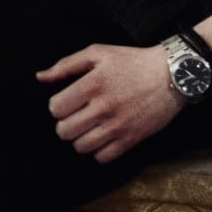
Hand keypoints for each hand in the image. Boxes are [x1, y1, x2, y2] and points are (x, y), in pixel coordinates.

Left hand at [38, 43, 184, 163]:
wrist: (171, 76)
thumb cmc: (132, 61)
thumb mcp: (97, 53)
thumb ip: (65, 65)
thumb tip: (40, 77)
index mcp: (92, 84)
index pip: (56, 108)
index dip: (56, 107)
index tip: (65, 103)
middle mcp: (103, 107)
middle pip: (65, 131)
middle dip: (64, 125)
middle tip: (74, 117)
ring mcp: (119, 126)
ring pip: (81, 147)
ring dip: (79, 139)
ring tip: (87, 128)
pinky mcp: (133, 139)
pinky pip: (103, 157)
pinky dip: (97, 151)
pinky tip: (101, 137)